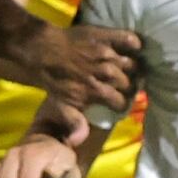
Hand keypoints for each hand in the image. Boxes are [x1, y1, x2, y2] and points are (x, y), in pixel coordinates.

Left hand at [20, 25, 138, 113]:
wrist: (43, 50)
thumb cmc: (53, 78)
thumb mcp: (61, 104)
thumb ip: (74, 122)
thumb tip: (79, 141)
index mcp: (96, 91)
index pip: (121, 102)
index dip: (121, 103)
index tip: (120, 101)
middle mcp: (105, 73)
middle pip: (128, 83)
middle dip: (128, 86)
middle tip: (125, 85)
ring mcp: (106, 53)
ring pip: (130, 64)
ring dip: (131, 68)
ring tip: (129, 69)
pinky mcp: (105, 36)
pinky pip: (127, 39)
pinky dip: (133, 42)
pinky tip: (135, 47)